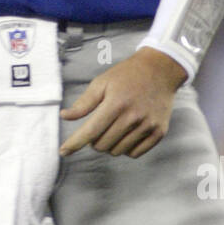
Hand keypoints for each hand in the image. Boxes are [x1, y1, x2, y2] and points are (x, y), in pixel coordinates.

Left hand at [59, 48, 186, 159]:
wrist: (160, 70)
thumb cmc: (127, 75)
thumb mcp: (102, 83)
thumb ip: (83, 103)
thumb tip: (65, 116)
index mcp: (116, 103)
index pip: (91, 131)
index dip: (75, 143)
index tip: (63, 151)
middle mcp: (133, 117)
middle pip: (103, 145)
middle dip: (94, 141)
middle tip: (98, 128)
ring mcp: (148, 126)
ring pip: (118, 151)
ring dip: (109, 145)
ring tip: (113, 129)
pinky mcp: (159, 132)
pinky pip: (135, 153)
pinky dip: (126, 149)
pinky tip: (126, 134)